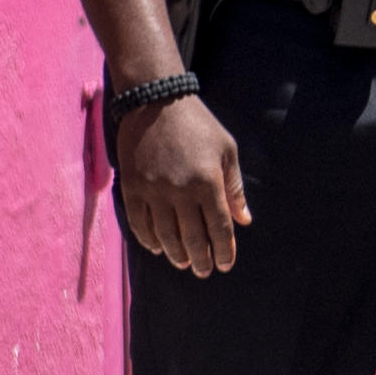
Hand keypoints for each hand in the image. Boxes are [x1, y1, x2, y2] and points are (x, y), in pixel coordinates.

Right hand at [115, 96, 249, 277]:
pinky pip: (139, 222)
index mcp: (208, 182)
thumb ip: (234, 188)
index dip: (224, 250)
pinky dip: (148, 240)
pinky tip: (157, 248)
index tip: (225, 264)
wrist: (156, 103)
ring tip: (183, 263)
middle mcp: (179, 190)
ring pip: (165, 234)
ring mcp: (153, 190)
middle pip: (192, 237)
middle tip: (203, 271)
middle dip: (200, 259)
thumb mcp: (226, 151)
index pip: (218, 227)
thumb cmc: (199, 126)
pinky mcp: (131, 187)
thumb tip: (244, 220)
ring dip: (175, 254)